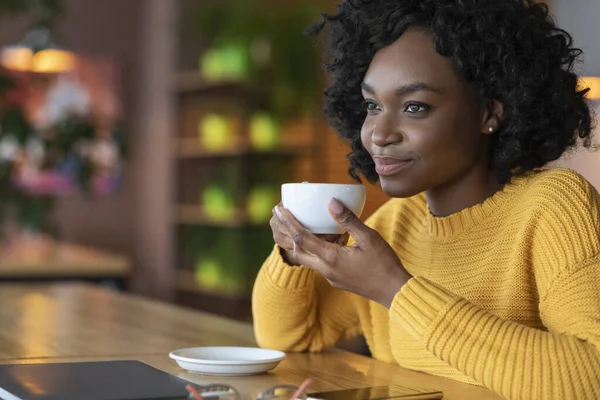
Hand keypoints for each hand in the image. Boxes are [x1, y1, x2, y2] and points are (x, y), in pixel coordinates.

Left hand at [275, 199, 411, 307]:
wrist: (394, 291)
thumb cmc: (384, 263)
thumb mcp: (369, 237)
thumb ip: (348, 220)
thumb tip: (331, 202)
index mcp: (331, 258)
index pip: (302, 238)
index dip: (289, 222)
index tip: (280, 210)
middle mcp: (327, 270)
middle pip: (299, 250)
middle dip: (289, 233)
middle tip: (285, 216)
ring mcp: (331, 277)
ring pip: (309, 258)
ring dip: (305, 243)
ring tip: (307, 224)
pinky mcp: (337, 280)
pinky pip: (321, 263)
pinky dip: (319, 250)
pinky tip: (332, 239)